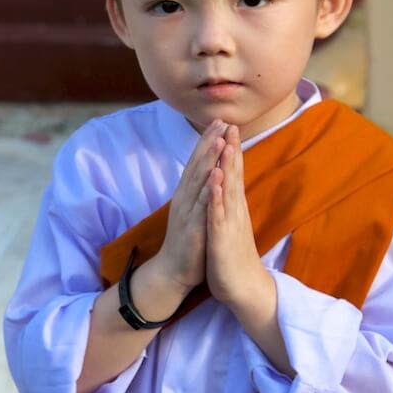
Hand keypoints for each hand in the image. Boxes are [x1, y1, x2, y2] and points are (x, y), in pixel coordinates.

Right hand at [156, 118, 226, 292]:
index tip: (218, 122)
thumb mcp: (193, 212)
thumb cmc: (188, 242)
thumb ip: (198, 193)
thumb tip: (206, 175)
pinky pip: (201, 204)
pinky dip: (208, 187)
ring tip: (218, 139)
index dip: (207, 142)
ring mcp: (188, 211)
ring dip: (208, 159)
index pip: (198, 163)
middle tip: (219, 121)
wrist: (173, 271)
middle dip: (208, 142)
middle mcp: (185, 198)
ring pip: (199, 180)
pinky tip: (215, 173)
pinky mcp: (192, 226)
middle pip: (197, 165)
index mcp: (187, 195)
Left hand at [205, 123, 263, 305]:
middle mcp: (235, 211)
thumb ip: (231, 205)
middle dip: (231, 149)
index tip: (229, 126)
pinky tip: (216, 182)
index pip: (233, 173)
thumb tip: (229, 187)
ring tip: (226, 144)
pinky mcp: (222, 239)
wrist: (243, 288)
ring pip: (228, 190)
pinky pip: (219, 215)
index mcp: (234, 207)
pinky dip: (217, 197)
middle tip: (232, 124)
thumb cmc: (234, 256)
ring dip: (227, 167)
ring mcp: (230, 223)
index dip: (231, 150)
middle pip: (234, 175)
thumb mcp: (231, 225)